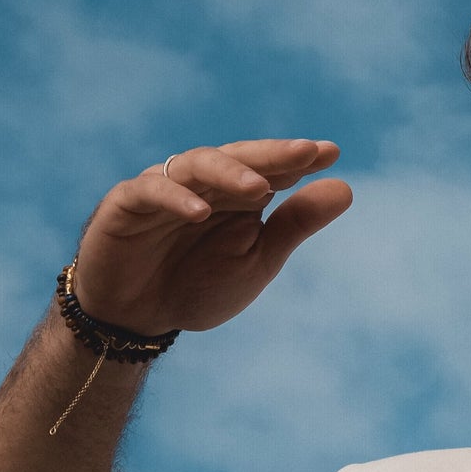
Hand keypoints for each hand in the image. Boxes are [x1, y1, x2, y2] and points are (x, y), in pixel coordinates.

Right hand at [71, 140, 352, 336]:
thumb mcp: (256, 260)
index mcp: (237, 193)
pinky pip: (150, 190)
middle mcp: (203, 183)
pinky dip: (175, 198)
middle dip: (272, 155)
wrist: (135, 318)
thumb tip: (345, 188)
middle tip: (306, 152)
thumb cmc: (197, 286)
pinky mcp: (125, 203)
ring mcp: (164, 187)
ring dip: (229, 173)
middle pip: (238, 158)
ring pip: (196, 165)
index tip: (331, 152)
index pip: (271, 167)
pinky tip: (200, 212)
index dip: (299, 159)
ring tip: (260, 188)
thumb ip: (295, 224)